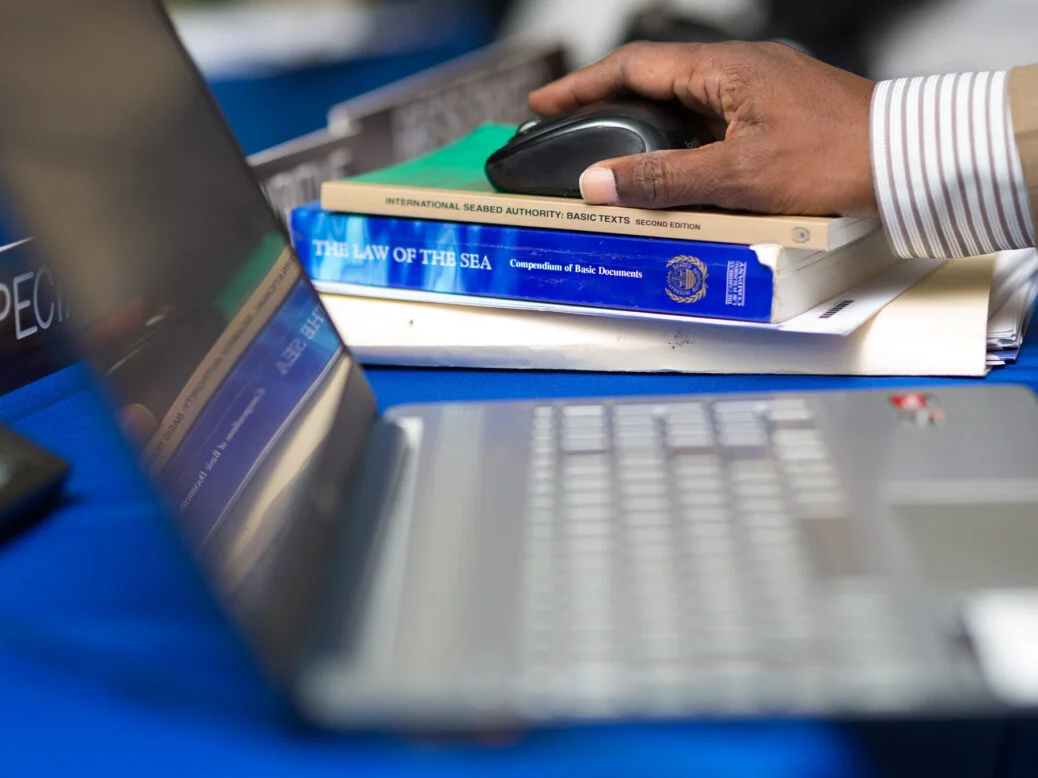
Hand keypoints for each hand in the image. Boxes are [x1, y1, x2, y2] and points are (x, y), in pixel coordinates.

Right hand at [528, 41, 878, 216]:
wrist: (906, 161)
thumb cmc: (833, 158)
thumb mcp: (737, 175)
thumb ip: (663, 179)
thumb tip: (599, 183)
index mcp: (725, 70)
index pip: (634, 67)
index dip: (582, 85)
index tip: (545, 102)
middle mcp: (738, 72)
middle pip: (653, 82)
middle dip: (603, 104)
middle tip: (564, 127)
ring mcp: (757, 93)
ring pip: (680, 107)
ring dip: (639, 128)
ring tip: (603, 155)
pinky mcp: (772, 117)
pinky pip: (709, 126)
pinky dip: (677, 144)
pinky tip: (665, 172)